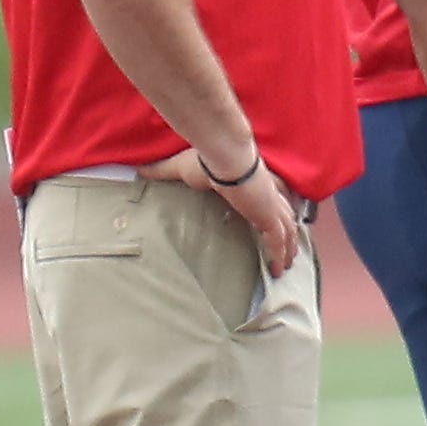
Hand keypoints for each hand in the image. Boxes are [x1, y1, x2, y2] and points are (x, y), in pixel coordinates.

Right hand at [139, 144, 302, 277]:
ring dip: (288, 249)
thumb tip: (138, 171)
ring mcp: (270, 206)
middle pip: (285, 217)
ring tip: (286, 265)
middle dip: (288, 235)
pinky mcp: (268, 216)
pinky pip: (279, 241)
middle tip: (288, 252)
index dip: (272, 213)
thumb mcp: (179, 168)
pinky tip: (279, 269)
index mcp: (252, 185)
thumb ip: (162, 172)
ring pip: (287, 231)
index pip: (268, 201)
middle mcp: (266, 195)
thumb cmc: (205, 160)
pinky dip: (280, 255)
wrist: (222, 156)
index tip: (271, 226)